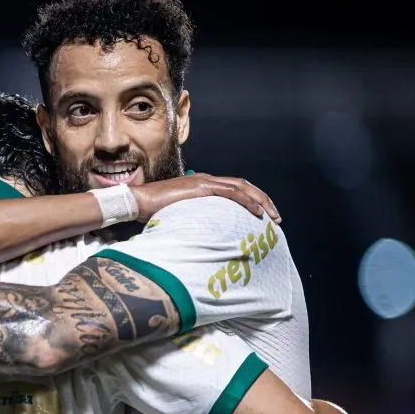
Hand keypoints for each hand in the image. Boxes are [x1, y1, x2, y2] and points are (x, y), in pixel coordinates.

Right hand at [130, 173, 279, 222]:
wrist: (138, 201)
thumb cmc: (152, 210)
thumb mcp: (178, 215)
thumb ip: (192, 218)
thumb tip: (200, 234)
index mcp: (202, 184)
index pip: (234, 189)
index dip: (252, 200)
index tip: (263, 216)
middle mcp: (206, 179)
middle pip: (243, 185)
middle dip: (263, 200)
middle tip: (276, 218)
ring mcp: (204, 182)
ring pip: (242, 187)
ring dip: (261, 201)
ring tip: (272, 217)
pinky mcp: (201, 187)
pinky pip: (231, 193)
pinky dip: (247, 202)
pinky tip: (257, 213)